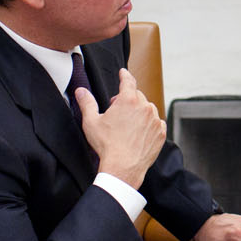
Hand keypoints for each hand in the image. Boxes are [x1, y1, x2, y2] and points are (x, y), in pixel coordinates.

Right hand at [75, 67, 164, 186]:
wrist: (123, 167)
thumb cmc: (106, 145)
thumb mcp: (91, 122)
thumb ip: (87, 103)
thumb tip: (80, 91)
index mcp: (128, 100)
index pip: (128, 81)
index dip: (124, 75)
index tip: (123, 72)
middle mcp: (145, 107)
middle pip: (137, 96)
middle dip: (128, 100)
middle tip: (117, 111)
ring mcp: (155, 120)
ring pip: (148, 109)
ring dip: (140, 112)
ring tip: (128, 124)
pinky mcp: (160, 133)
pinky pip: (157, 123)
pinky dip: (150, 124)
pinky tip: (140, 132)